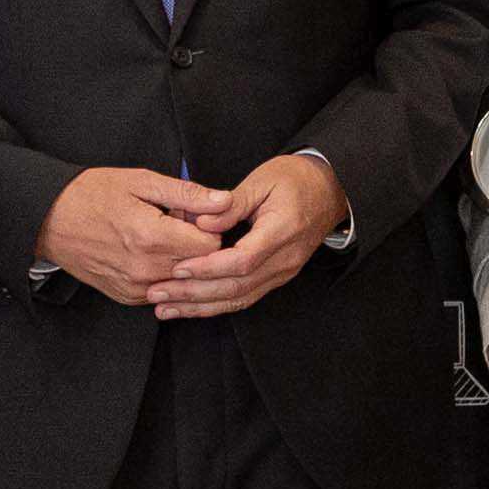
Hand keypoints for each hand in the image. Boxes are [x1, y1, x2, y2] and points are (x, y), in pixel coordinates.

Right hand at [38, 164, 236, 307]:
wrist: (49, 219)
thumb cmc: (91, 195)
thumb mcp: (141, 182)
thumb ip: (187, 194)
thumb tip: (224, 201)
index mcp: (152, 237)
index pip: (212, 244)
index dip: (209, 226)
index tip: (193, 214)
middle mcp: (145, 269)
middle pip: (201, 265)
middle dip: (196, 244)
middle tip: (175, 223)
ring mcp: (135, 287)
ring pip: (184, 280)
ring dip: (180, 260)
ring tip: (158, 237)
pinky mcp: (127, 297)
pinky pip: (163, 289)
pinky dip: (163, 273)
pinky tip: (146, 252)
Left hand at [143, 152, 342, 321]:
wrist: (330, 189)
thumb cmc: (295, 179)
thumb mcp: (262, 180)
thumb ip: (230, 205)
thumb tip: (201, 223)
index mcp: (282, 231)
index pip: (242, 261)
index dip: (207, 268)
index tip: (177, 268)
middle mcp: (285, 259)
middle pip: (236, 287)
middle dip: (194, 294)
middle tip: (158, 295)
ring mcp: (283, 272)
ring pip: (239, 298)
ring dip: (201, 306)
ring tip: (166, 309)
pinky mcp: (278, 276)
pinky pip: (246, 297)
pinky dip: (216, 304)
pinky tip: (192, 307)